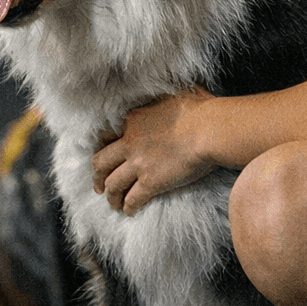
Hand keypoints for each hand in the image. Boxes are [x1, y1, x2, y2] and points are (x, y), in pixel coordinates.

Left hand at [91, 86, 216, 215]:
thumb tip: (175, 94)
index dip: (104, 147)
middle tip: (98, 186)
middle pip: (101, 162)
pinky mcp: (151, 182)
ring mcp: (139, 164)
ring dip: (111, 196)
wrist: (209, 128)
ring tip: (113, 204)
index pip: (107, 136)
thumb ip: (165, 97)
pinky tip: (130, 212)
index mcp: (133, 120)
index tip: (106, 155)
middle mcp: (130, 143)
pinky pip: (133, 199)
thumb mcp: (175, 93)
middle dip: (98, 176)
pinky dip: (129, 207)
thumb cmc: (199, 108)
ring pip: (113, 184)